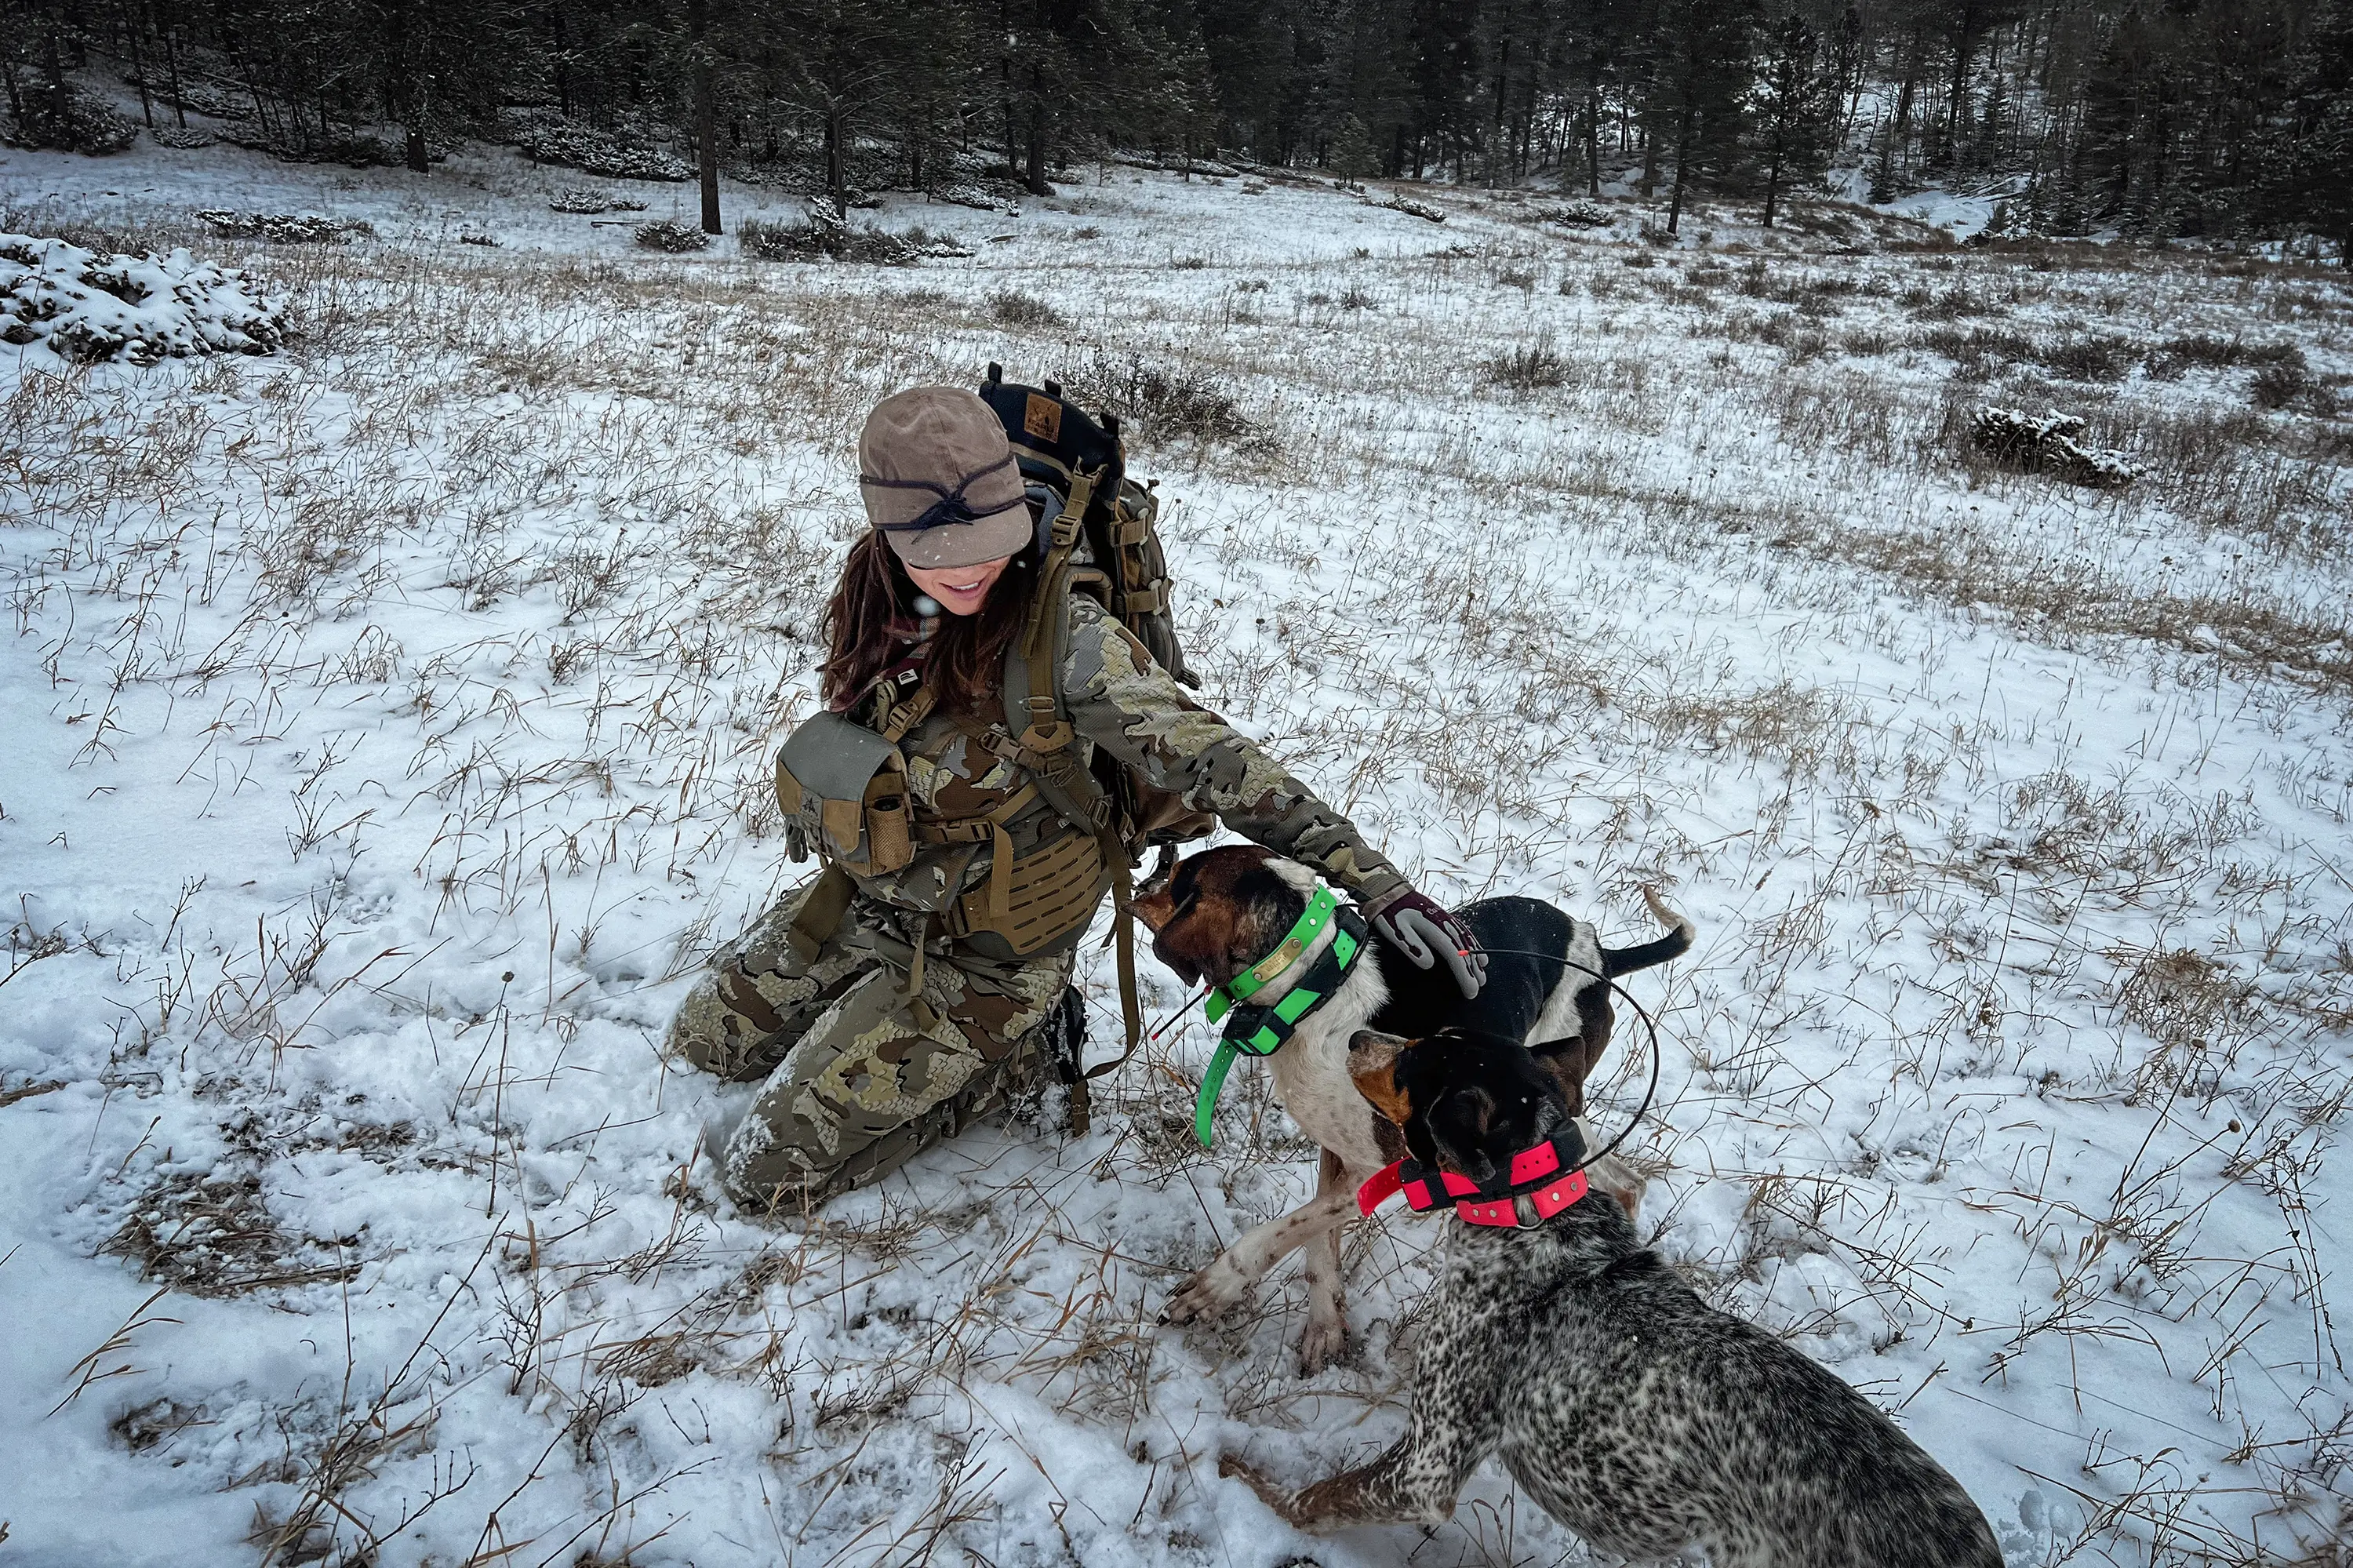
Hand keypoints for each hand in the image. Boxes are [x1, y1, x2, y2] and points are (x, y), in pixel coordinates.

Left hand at [1360, 885, 1485, 998]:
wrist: (1390, 892)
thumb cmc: (1391, 914)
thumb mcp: (1397, 932)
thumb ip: (1413, 947)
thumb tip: (1429, 964)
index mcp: (1435, 930)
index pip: (1455, 957)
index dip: (1465, 975)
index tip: (1471, 991)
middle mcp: (1446, 924)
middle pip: (1465, 951)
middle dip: (1474, 971)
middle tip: (1479, 988)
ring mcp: (1447, 919)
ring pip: (1468, 941)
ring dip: (1477, 958)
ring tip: (1482, 974)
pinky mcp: (1445, 917)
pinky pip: (1465, 932)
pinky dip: (1474, 943)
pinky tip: (1477, 950)